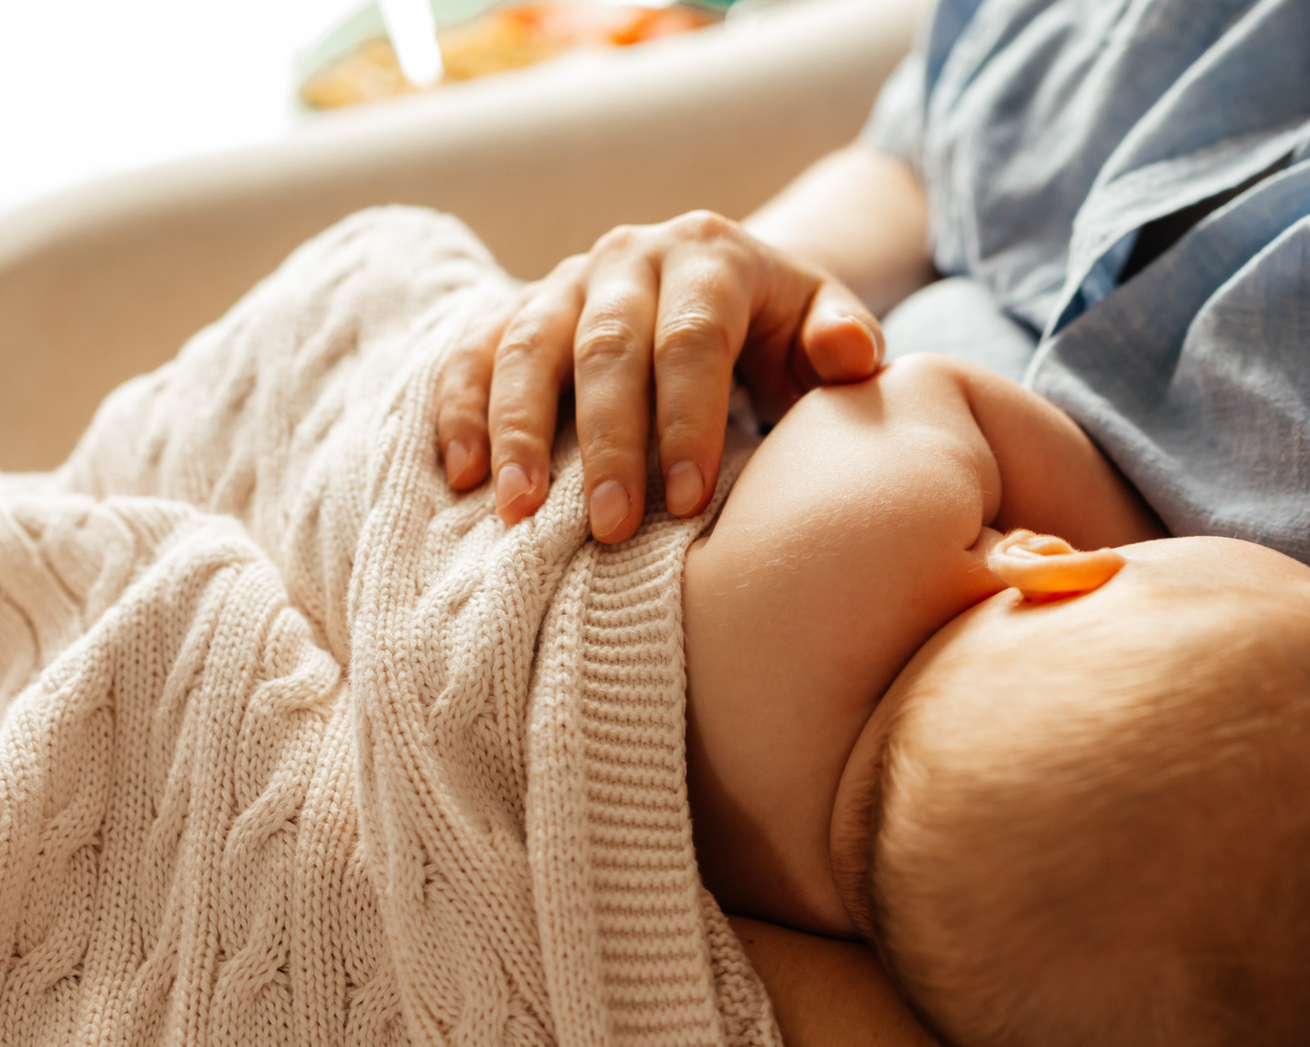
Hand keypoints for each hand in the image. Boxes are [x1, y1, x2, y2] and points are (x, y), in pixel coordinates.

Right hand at [435, 210, 884, 540]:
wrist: (724, 292)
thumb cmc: (783, 334)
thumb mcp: (827, 328)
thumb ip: (846, 340)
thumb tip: (848, 353)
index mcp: (710, 255)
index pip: (693, 338)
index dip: (687, 420)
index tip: (688, 502)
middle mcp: (629, 256)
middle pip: (607, 347)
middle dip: (607, 443)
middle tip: (609, 529)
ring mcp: (565, 281)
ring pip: (528, 347)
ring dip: (519, 432)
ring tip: (518, 513)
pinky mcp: (518, 311)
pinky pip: (474, 352)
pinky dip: (461, 410)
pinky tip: (463, 475)